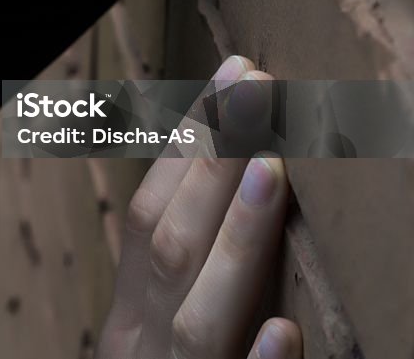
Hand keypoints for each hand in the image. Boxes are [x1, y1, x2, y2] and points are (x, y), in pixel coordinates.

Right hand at [96, 55, 302, 357]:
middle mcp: (139, 340)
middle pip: (169, 245)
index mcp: (128, 313)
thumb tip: (223, 190)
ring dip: (233, 238)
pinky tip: (287, 329)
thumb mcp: (144, 338)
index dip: (184, 148)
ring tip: (271, 170)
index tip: (230, 82)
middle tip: (256, 87)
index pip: (147, 215)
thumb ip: (176, 284)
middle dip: (211, 162)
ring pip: (197, 313)